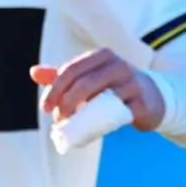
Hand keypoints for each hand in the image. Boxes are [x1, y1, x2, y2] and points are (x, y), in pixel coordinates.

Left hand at [31, 48, 164, 131]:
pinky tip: (89, 130)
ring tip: (70, 125)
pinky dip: (99, 123)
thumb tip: (33, 72)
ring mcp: (132, 83)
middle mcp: (118, 65)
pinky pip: (117, 114)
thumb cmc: (113, 85)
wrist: (152, 97)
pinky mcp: (141, 103)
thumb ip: (63, 76)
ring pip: (100, 99)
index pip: (71, 70)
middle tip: (56, 119)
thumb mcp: (89, 76)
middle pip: (84, 83)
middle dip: (65, 103)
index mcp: (102, 55)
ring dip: (80, 115)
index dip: (54, 89)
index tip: (45, 107)